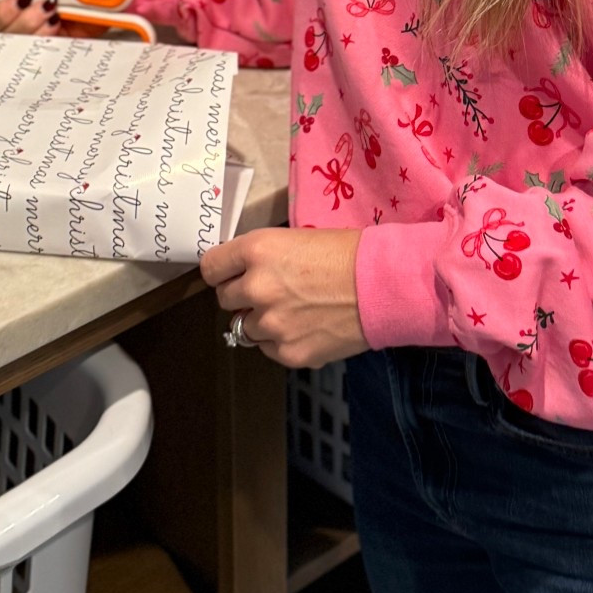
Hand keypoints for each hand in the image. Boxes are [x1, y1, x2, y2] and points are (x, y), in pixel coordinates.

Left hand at [201, 227, 367, 367]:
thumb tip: (241, 272)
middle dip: (242, 295)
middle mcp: (256, 288)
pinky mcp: (289, 353)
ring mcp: (271, 325)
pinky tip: (304, 326)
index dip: (222, 270)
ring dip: (261, 320)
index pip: (210, 267)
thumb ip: (263, 257)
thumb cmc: (346, 253)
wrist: (382, 285)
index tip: (230, 273)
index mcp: (257, 251)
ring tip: (292, 310)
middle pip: (225, 299)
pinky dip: (280, 341)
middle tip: (269, 290)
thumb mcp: (295, 239)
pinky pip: (268, 349)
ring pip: (244, 328)